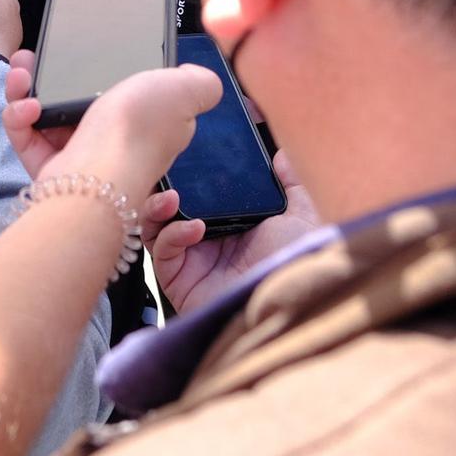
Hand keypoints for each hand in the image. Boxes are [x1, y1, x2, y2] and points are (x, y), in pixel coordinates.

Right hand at [0, 49, 220, 198]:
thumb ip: (198, 82)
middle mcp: (112, 138)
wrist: (96, 176)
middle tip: (34, 57)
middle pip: (76, 97)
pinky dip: (20, 116)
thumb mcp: (183, 91)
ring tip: (22, 74)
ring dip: (28, 88)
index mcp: (146, 121)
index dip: (102, 66)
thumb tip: (201, 78)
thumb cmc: (138, 129)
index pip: (124, 90)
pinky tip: (25, 106)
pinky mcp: (48, 166)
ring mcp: (77, 152)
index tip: (82, 46)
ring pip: (45, 111)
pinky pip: (26, 134)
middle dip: (52, 72)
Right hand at [139, 152, 321, 317]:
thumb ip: (291, 183)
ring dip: (156, 207)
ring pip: (155, 227)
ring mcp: (190, 259)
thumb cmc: (295, 262)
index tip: (182, 152)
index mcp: (230, 222)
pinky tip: (193, 228)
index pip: (196, 192)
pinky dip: (171, 234)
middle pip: (168, 206)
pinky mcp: (178, 279)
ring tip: (171, 196)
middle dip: (161, 186)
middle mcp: (206, 239)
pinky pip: (161, 251)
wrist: (286, 302)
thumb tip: (282, 153)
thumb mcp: (300, 216)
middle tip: (166, 171)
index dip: (185, 173)